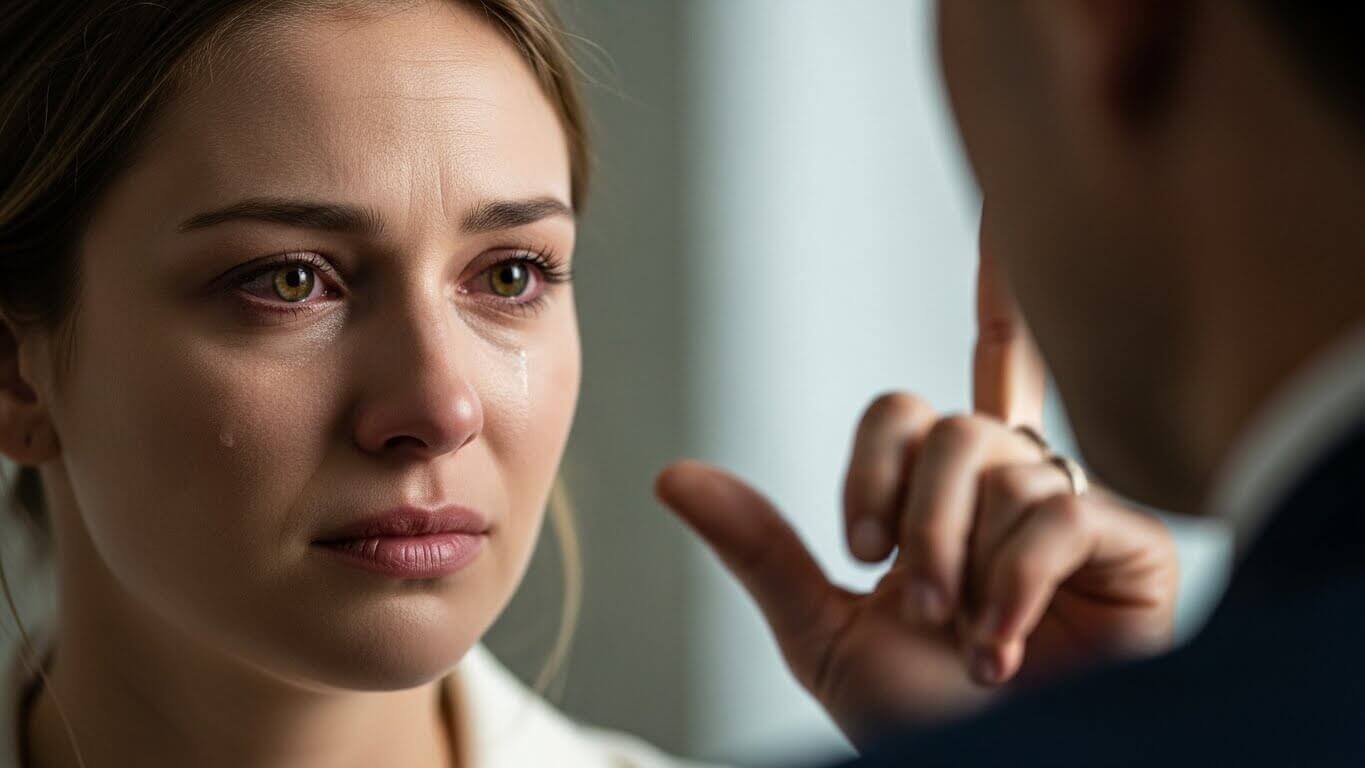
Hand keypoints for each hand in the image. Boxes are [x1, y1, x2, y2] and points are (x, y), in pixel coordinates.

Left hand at [654, 208, 1178, 746]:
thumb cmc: (923, 724)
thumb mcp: (824, 634)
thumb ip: (763, 548)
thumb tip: (672, 476)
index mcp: (937, 511)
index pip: (916, 409)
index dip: (882, 445)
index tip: (864, 544)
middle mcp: (1007, 497)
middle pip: (948, 428)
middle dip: (915, 521)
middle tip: (916, 604)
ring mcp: (1073, 517)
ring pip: (1000, 465)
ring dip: (963, 564)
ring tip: (971, 644)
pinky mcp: (1132, 549)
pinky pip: (1060, 512)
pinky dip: (1017, 581)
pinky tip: (1005, 646)